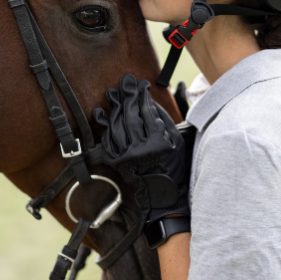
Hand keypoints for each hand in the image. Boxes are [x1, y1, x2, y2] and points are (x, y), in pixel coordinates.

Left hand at [93, 74, 189, 224]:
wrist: (163, 196)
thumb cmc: (173, 165)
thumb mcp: (177, 142)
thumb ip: (163, 121)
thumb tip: (147, 101)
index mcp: (159, 144)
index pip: (147, 113)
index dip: (142, 97)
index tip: (140, 85)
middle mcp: (141, 151)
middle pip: (130, 117)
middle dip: (127, 98)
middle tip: (123, 83)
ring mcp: (127, 158)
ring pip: (117, 127)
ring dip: (114, 109)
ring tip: (112, 95)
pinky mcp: (117, 164)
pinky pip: (108, 141)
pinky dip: (106, 127)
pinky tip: (104, 115)